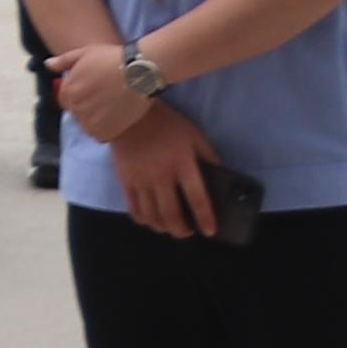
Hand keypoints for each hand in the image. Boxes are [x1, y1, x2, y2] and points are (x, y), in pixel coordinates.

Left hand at [54, 39, 154, 141]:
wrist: (140, 73)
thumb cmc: (113, 59)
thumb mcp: (85, 53)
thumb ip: (64, 61)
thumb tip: (47, 65)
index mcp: (68, 91)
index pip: (66, 99)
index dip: (80, 94)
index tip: (94, 89)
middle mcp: (76, 108)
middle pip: (77, 112)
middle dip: (88, 106)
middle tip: (107, 96)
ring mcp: (90, 121)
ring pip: (87, 124)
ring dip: (97, 118)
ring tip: (113, 105)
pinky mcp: (105, 132)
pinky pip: (100, 135)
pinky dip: (107, 129)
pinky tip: (118, 116)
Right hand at [107, 98, 221, 238]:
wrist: (128, 114)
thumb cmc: (166, 123)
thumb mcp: (194, 134)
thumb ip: (207, 154)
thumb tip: (220, 172)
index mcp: (182, 166)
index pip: (197, 199)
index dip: (206, 218)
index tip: (210, 231)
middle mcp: (162, 178)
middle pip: (171, 214)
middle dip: (182, 230)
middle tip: (189, 233)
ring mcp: (141, 181)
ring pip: (152, 215)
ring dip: (163, 227)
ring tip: (171, 228)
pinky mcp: (126, 181)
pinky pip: (134, 208)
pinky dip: (143, 219)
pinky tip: (150, 221)